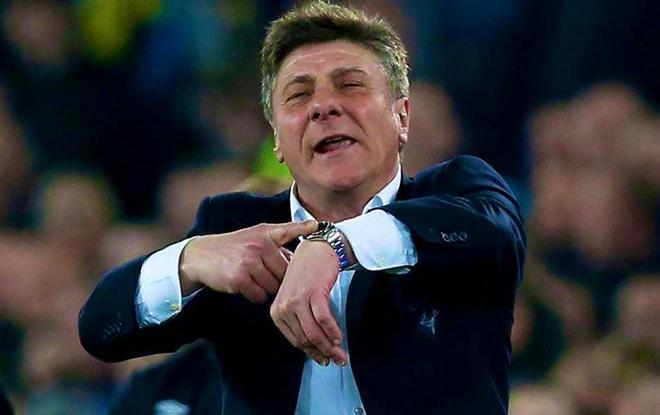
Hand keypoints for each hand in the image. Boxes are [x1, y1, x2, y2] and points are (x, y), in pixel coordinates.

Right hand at [179, 220, 317, 301]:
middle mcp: (259, 244)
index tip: (318, 226)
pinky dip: (254, 295)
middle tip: (263, 274)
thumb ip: (276, 246)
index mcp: (265, 234)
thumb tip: (299, 260)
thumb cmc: (233, 248)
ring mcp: (249, 261)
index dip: (303, 228)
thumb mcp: (254, 237)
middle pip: (285, 272)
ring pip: (273, 286)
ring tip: (253, 278)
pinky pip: (259, 295)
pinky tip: (245, 286)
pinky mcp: (239, 277)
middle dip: (278, 279)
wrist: (201, 256)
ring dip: (266, 288)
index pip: (288, 230)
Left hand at [270, 240, 348, 365]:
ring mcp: (297, 300)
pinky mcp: (312, 293)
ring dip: (330, 346)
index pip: (295, 340)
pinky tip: (339, 337)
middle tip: (336, 360)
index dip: (311, 353)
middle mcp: (284, 307)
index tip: (322, 358)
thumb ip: (300, 320)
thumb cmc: (308, 274)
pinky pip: (323, 320)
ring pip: (314, 333)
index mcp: (277, 311)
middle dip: (323, 353)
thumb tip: (314, 344)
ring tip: (341, 353)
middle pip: (305, 339)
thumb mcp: (296, 298)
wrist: (316, 250)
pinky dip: (333, 331)